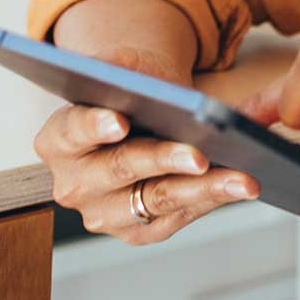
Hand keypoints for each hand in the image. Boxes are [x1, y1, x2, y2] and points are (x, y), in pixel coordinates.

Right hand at [30, 45, 260, 244]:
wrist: (145, 117)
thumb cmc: (133, 89)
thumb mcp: (124, 67)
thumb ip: (118, 67)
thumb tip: (132, 77)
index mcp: (58, 139)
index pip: (75, 130)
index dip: (96, 125)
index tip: (120, 121)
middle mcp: (73, 184)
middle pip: (121, 168)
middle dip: (164, 160)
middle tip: (200, 155)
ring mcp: (103, 213)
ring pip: (156, 199)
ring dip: (202, 189)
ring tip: (241, 178)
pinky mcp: (136, 232)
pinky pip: (177, 217)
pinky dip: (210, 200)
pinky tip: (237, 186)